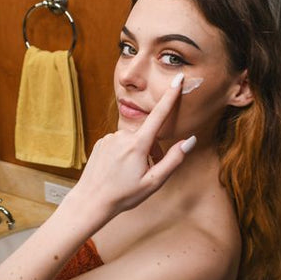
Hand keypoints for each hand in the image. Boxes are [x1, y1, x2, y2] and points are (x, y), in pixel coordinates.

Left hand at [72, 74, 195, 218]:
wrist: (91, 201)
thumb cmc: (124, 195)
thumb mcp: (154, 182)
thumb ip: (174, 159)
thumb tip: (189, 140)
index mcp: (138, 144)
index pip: (159, 114)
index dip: (171, 96)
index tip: (178, 79)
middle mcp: (123, 136)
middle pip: (147, 135)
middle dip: (152, 149)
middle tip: (146, 171)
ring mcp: (110, 137)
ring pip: (133, 140)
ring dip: (137, 152)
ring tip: (129, 173)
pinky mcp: (102, 142)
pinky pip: (120, 143)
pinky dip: (124, 153)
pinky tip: (117, 169)